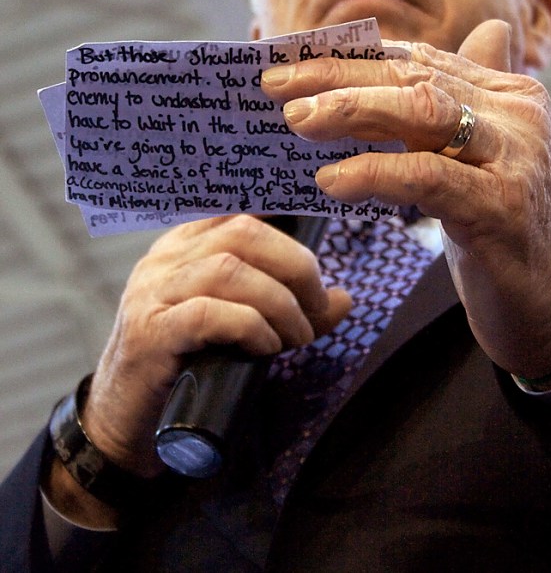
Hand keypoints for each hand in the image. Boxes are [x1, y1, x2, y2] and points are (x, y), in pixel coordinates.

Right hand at [81, 216, 351, 479]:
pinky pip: (208, 314)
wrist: (127, 421)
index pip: (242, 210)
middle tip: (317, 307)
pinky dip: (250, 326)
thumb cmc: (191, 364)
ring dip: (278, 302)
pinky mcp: (149, 334)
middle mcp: (166, 258)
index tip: (321, 245)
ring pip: (228, 269)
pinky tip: (266, 346)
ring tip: (296, 336)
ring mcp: (153, 292)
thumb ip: (291, 308)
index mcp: (188, 244)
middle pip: (243, 232)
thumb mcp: (244, 327)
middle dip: (295, 265)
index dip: (289, 220)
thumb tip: (344, 298)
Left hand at [261, 20, 550, 381]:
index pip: (419, 60)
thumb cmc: (506, 225)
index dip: (352, 59)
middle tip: (278, 85)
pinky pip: (428, 176)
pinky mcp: (503, 207)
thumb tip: (480, 30)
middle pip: (415, 77)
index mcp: (509, 95)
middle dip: (339, 77)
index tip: (294, 64)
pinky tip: (331, 180)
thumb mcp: (482, 157)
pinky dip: (374, 173)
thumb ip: (468, 97)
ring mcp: (515, 158)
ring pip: (423, 113)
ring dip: (351, 110)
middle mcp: (517, 115)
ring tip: (296, 122)